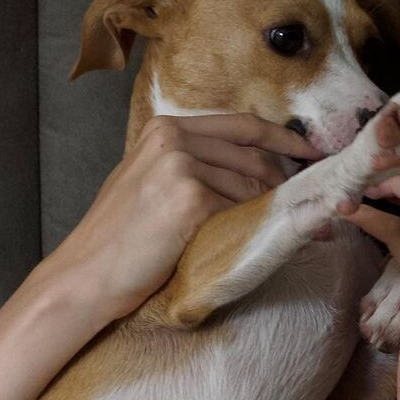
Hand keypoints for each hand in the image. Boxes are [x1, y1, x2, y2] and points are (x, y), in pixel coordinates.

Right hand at [37, 113, 318, 321]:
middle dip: (286, 186)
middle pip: (254, 157)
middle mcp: (174, 139)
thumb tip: (254, 175)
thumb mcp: (150, 182)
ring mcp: (181, 167)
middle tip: (311, 209)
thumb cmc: (120, 239)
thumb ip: (192, 165)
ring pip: (252, 188)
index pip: (241, 125)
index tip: (312, 153)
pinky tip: (261, 242)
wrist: (86, 274)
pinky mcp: (190, 200)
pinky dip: (254, 229)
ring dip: (273, 213)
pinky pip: (240, 212)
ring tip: (292, 231)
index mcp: (165, 128)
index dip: (283, 139)